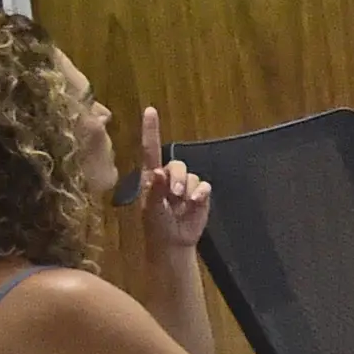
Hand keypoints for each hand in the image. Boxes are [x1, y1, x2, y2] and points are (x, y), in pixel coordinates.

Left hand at [135, 107, 213, 247]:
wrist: (173, 242)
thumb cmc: (156, 225)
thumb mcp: (152, 209)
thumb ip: (155, 190)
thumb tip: (159, 172)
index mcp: (151, 176)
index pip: (151, 149)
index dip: (151, 130)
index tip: (150, 111)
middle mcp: (168, 177)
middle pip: (177, 164)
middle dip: (178, 177)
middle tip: (175, 195)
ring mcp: (184, 185)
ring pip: (190, 175)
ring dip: (188, 188)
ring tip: (183, 203)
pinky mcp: (199, 194)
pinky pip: (203, 185)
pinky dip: (201, 193)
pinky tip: (196, 203)